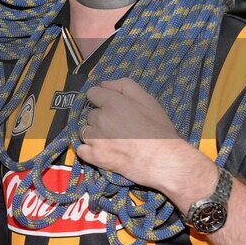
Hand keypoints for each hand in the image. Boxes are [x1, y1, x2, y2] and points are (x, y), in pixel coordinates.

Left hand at [76, 78, 211, 201]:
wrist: (163, 160)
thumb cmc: (159, 130)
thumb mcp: (148, 101)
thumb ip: (125, 86)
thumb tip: (104, 84)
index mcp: (112, 103)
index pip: (92, 93)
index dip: (101, 99)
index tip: (110, 107)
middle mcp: (100, 119)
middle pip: (91, 114)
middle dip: (100, 118)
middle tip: (118, 127)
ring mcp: (95, 139)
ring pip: (85, 132)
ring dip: (94, 135)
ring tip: (112, 141)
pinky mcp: (95, 156)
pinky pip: (81, 150)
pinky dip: (89, 151)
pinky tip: (102, 152)